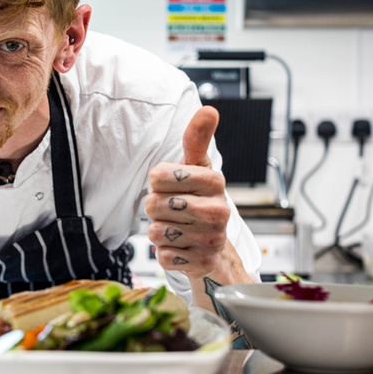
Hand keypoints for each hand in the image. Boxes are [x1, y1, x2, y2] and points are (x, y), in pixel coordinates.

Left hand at [145, 106, 229, 278]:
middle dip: (156, 208)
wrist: (215, 247)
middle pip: (154, 205)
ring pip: (155, 231)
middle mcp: (218, 210)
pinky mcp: (201, 263)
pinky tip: (181, 247)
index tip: (169, 184)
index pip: (158, 176)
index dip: (156, 181)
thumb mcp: (196, 168)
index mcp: (215, 182)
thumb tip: (208, 110)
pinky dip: (164, 252)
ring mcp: (211, 238)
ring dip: (159, 231)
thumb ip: (197, 139)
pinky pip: (161, 255)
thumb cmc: (198, 200)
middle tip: (173, 210)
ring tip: (178, 228)